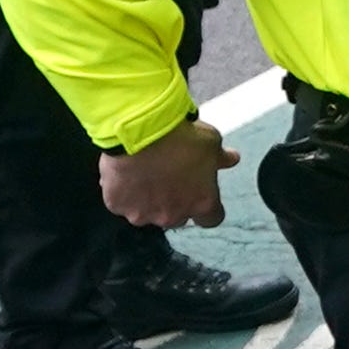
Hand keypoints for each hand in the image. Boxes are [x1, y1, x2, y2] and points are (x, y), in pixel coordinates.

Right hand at [97, 119, 231, 226]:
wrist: (139, 129)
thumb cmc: (180, 135)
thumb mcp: (210, 141)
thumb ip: (220, 157)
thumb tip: (232, 159)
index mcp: (202, 203)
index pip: (211, 219)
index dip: (206, 207)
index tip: (200, 194)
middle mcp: (172, 216)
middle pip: (177, 217)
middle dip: (174, 202)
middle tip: (168, 179)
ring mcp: (142, 213)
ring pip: (146, 212)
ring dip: (147, 199)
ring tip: (143, 174)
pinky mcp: (117, 205)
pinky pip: (121, 202)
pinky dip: (122, 191)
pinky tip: (124, 173)